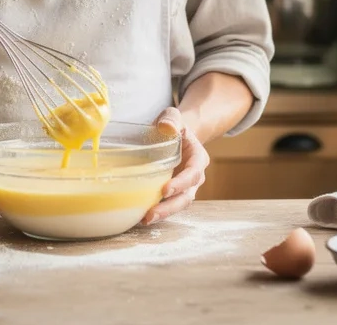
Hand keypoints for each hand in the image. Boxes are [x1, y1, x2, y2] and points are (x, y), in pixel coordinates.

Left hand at [143, 106, 208, 224]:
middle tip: (152, 214)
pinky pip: (166, 204)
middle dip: (170, 207)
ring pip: (177, 205)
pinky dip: (155, 211)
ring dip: (162, 214)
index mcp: (198, 159)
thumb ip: (171, 119)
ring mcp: (183, 187)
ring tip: (144, 220)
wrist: (173, 134)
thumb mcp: (174, 117)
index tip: (165, 190)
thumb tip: (166, 127)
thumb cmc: (173, 125)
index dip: (181, 183)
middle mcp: (194, 177)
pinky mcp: (171, 193)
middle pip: (186, 197)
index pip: (192, 174)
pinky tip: (139, 217)